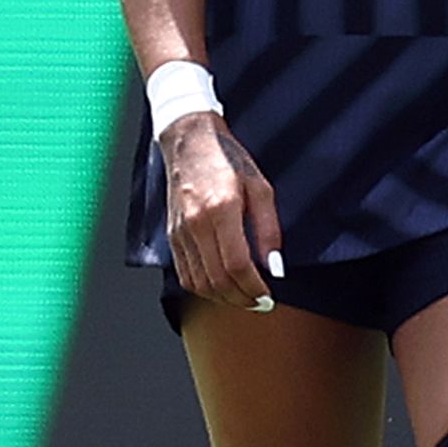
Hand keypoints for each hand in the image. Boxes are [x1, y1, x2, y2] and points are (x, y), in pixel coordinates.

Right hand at [162, 112, 284, 311]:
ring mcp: (180, 232)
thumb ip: (269, 229)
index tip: (269, 295)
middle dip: (242, 298)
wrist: (189, 143)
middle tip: (260, 303)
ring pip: (199, 283)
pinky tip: (222, 287)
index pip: (237, 264)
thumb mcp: (260, 188)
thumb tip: (274, 266)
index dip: (254, 287)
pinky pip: (185, 274)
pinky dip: (204, 288)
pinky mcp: (172, 236)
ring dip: (223, 298)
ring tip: (244, 298)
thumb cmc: (228, 161)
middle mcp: (196, 224)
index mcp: (221, 209)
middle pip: (217, 279)